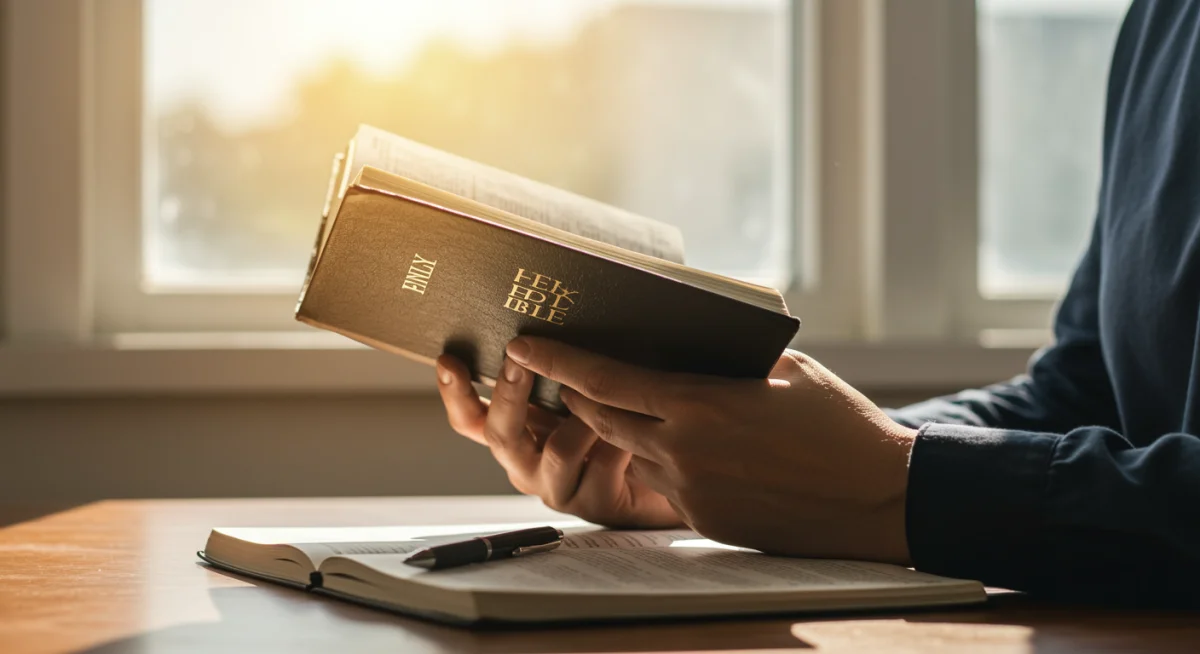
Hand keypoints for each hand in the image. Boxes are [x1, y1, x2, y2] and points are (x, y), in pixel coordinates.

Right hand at [434, 353, 682, 528]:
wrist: (660, 477)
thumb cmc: (612, 427)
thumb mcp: (573, 397)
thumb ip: (555, 375)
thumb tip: (543, 330)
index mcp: (515, 437)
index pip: (470, 420)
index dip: (454, 393)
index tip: (448, 359)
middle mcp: (526, 465)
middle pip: (500, 435)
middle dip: (510, 393)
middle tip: (518, 358)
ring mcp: (557, 487)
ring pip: (557, 452)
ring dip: (582, 418)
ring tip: (603, 394)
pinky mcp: (593, 502)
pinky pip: (602, 465)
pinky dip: (617, 440)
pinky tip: (633, 424)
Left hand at [504, 337, 917, 564]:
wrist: (879, 499)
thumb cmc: (838, 424)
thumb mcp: (784, 369)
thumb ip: (725, 357)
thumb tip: (688, 342)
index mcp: (699, 403)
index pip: (604, 379)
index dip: (558, 360)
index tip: (525, 344)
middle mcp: (682, 450)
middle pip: (601, 417)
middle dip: (578, 394)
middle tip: (569, 373)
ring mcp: (690, 492)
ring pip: (631, 453)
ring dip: (626, 431)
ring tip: (650, 409)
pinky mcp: (704, 521)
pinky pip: (665, 485)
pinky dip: (665, 462)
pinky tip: (700, 450)